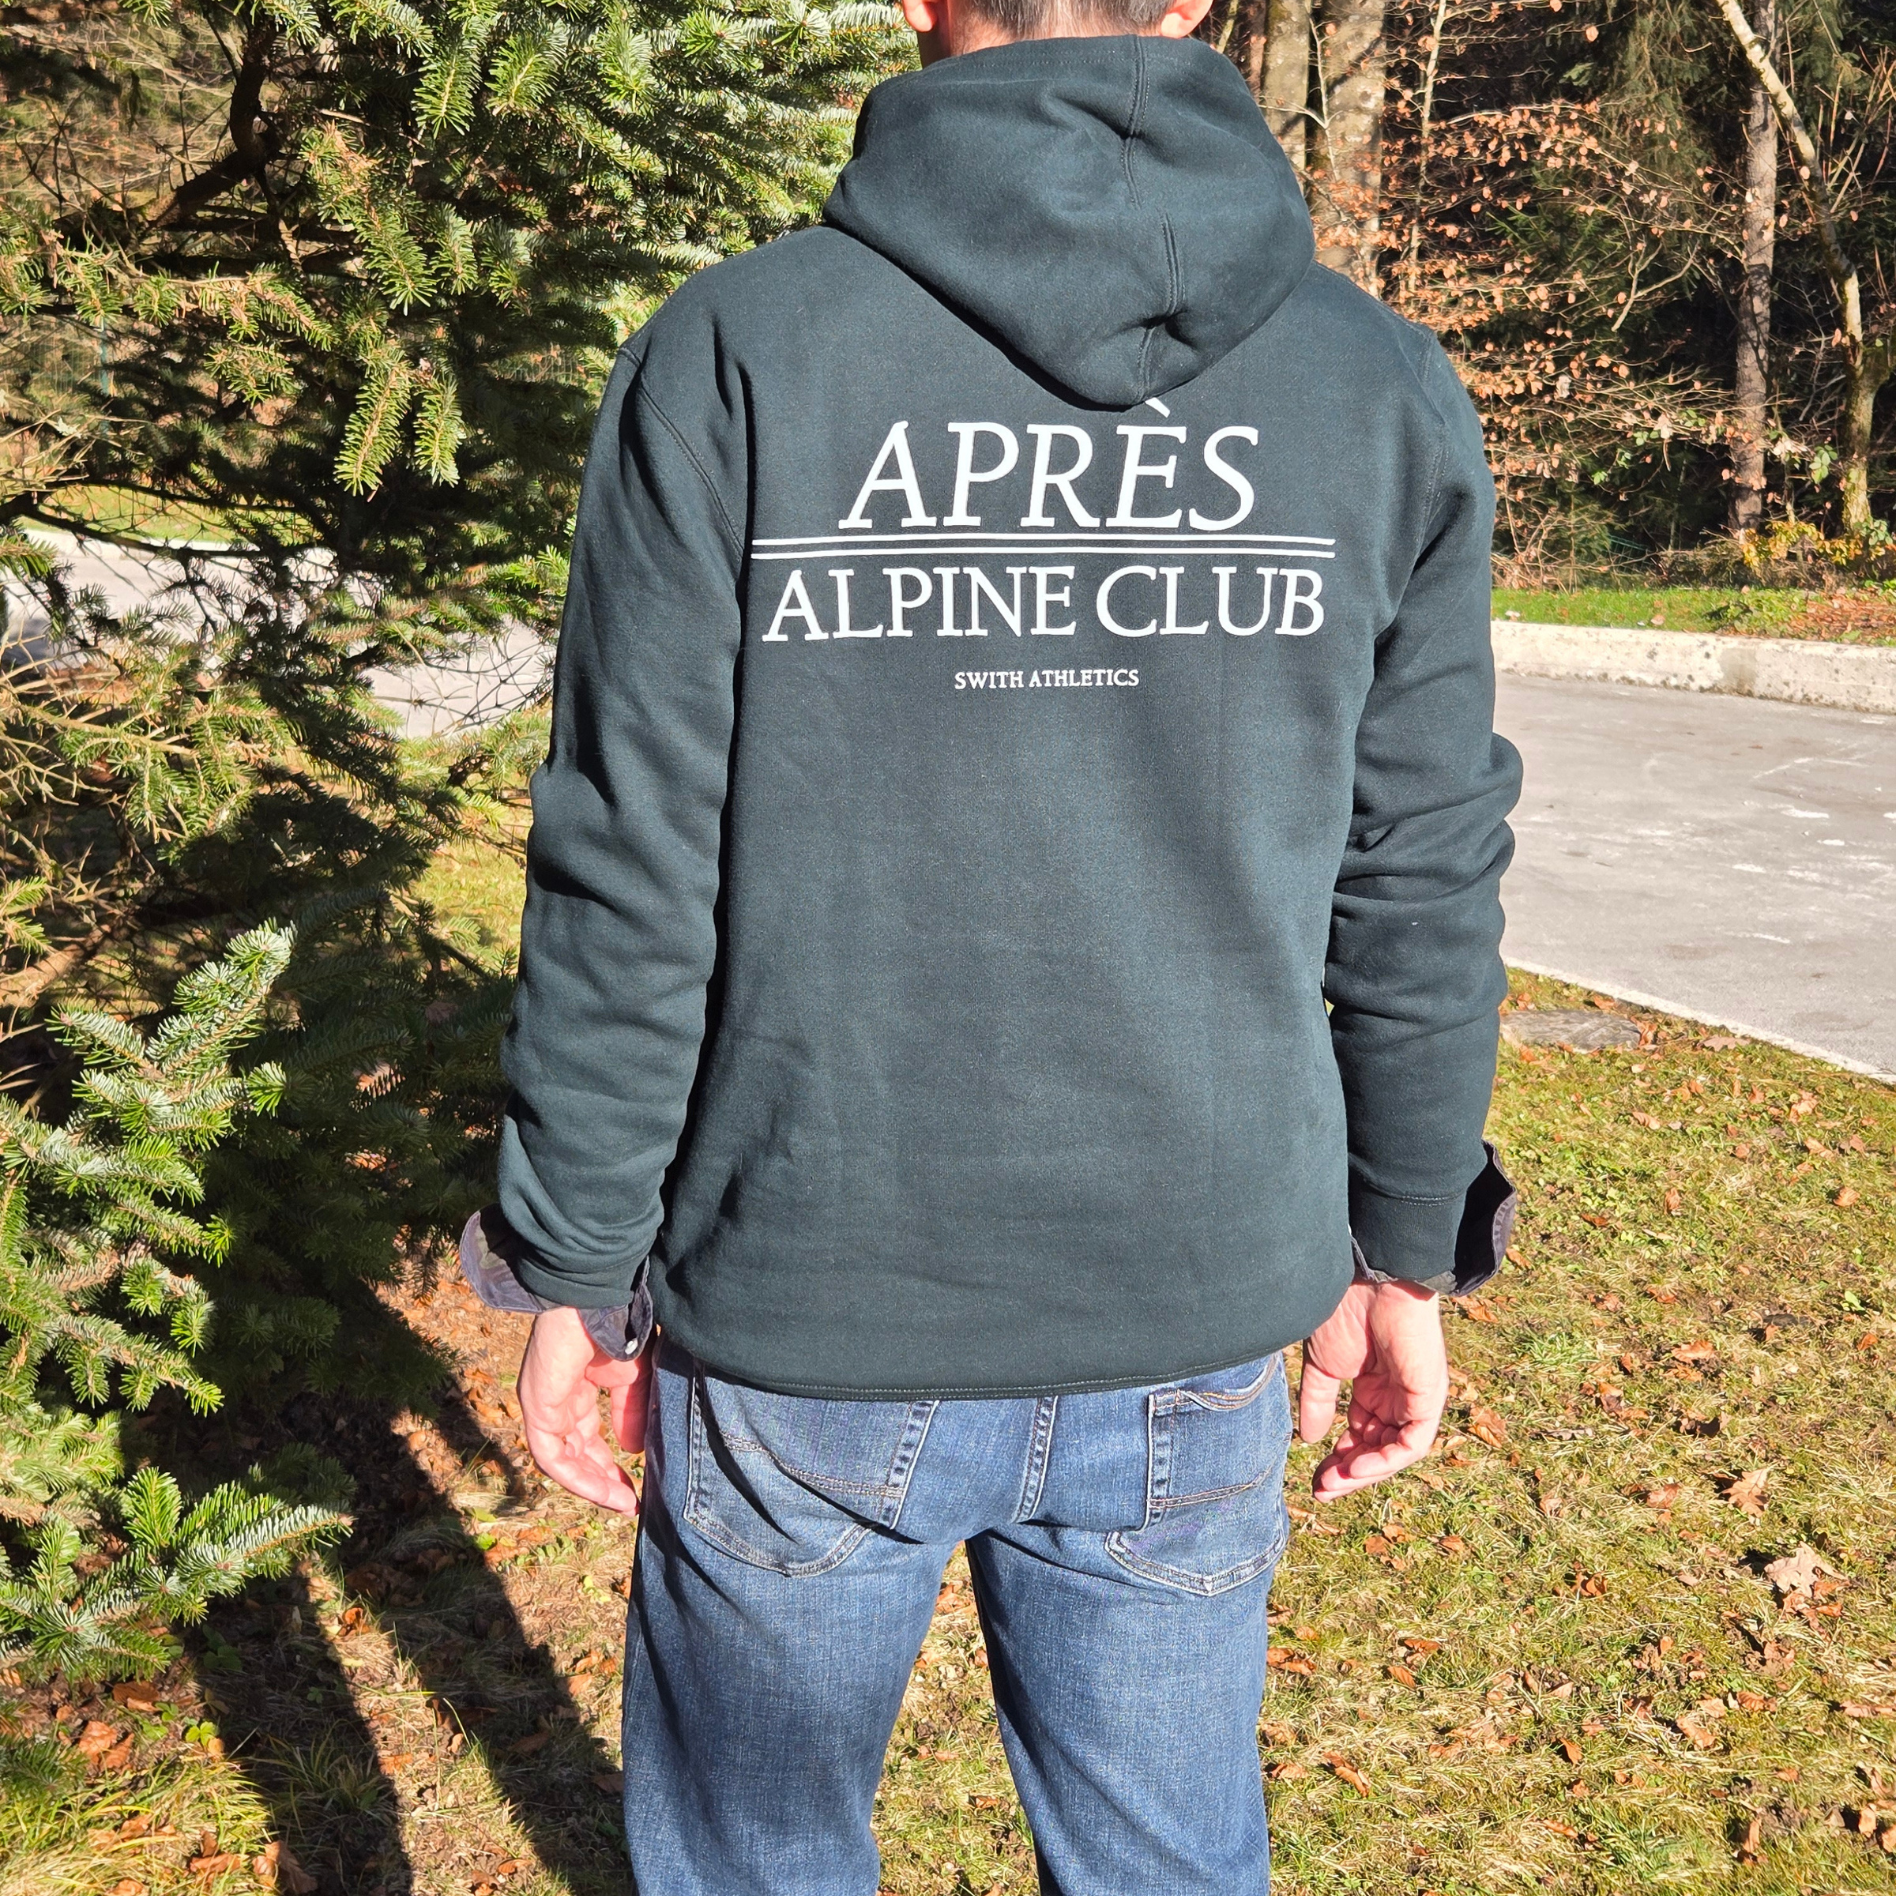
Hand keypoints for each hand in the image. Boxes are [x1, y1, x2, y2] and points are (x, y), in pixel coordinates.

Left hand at [516, 1306, 649, 1515]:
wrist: (599, 1302)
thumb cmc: (618, 1329)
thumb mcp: (633, 1379)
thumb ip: (631, 1414)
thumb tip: (632, 1450)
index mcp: (578, 1388)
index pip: (588, 1436)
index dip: (609, 1463)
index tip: (636, 1485)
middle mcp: (556, 1401)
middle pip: (574, 1452)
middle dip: (602, 1479)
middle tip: (630, 1501)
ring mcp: (543, 1406)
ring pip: (561, 1460)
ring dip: (591, 1485)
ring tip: (622, 1502)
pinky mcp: (536, 1409)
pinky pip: (551, 1457)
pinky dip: (577, 1478)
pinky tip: (604, 1491)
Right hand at [1298, 1278, 1448, 1501]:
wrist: (1370, 1280)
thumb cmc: (1344, 1310)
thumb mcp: (1323, 1366)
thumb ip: (1319, 1402)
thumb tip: (1309, 1439)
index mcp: (1373, 1386)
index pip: (1360, 1435)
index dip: (1338, 1459)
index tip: (1314, 1477)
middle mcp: (1396, 1395)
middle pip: (1377, 1448)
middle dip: (1350, 1473)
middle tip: (1322, 1490)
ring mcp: (1415, 1397)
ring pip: (1395, 1451)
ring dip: (1366, 1472)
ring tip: (1335, 1483)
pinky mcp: (1429, 1396)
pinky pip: (1413, 1442)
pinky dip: (1387, 1459)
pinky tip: (1358, 1467)